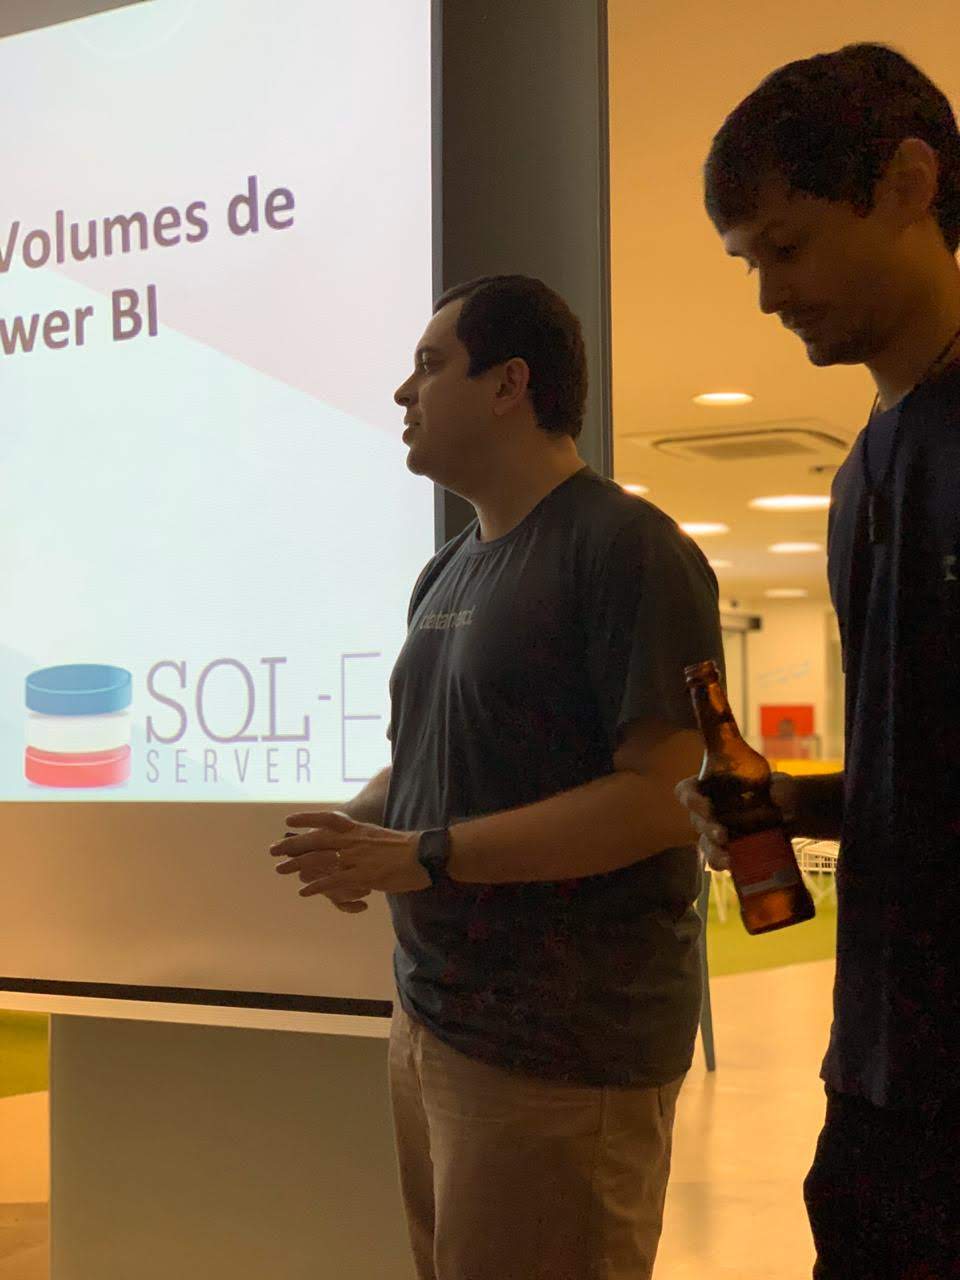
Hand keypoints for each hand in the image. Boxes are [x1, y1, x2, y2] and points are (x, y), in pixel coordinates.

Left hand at [269, 810, 428, 908]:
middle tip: (274, 850)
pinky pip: (333, 881)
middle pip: (316, 840)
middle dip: (292, 845)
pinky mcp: (363, 877)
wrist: (424, 856)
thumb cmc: (405, 848)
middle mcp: (353, 841)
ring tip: (280, 869)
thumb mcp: (378, 836)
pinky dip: (316, 886)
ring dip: (296, 865)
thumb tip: (347, 841)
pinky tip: (304, 891)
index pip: (327, 819)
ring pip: (319, 861)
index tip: (288, 821)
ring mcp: (356, 858)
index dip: (306, 819)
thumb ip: (361, 838)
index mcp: (358, 830)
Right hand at [674, 772, 798, 871]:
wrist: (794, 817)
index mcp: (714, 786)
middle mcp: (711, 809)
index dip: (690, 797)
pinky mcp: (729, 850)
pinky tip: (732, 865)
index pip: (688, 790)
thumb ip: (785, 786)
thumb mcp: (785, 784)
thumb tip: (778, 794)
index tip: (706, 805)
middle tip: (721, 834)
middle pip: (696, 818)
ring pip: (704, 842)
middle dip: (706, 827)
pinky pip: (716, 859)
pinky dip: (721, 862)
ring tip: (728, 857)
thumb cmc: (780, 792)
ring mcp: (718, 832)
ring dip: (712, 849)